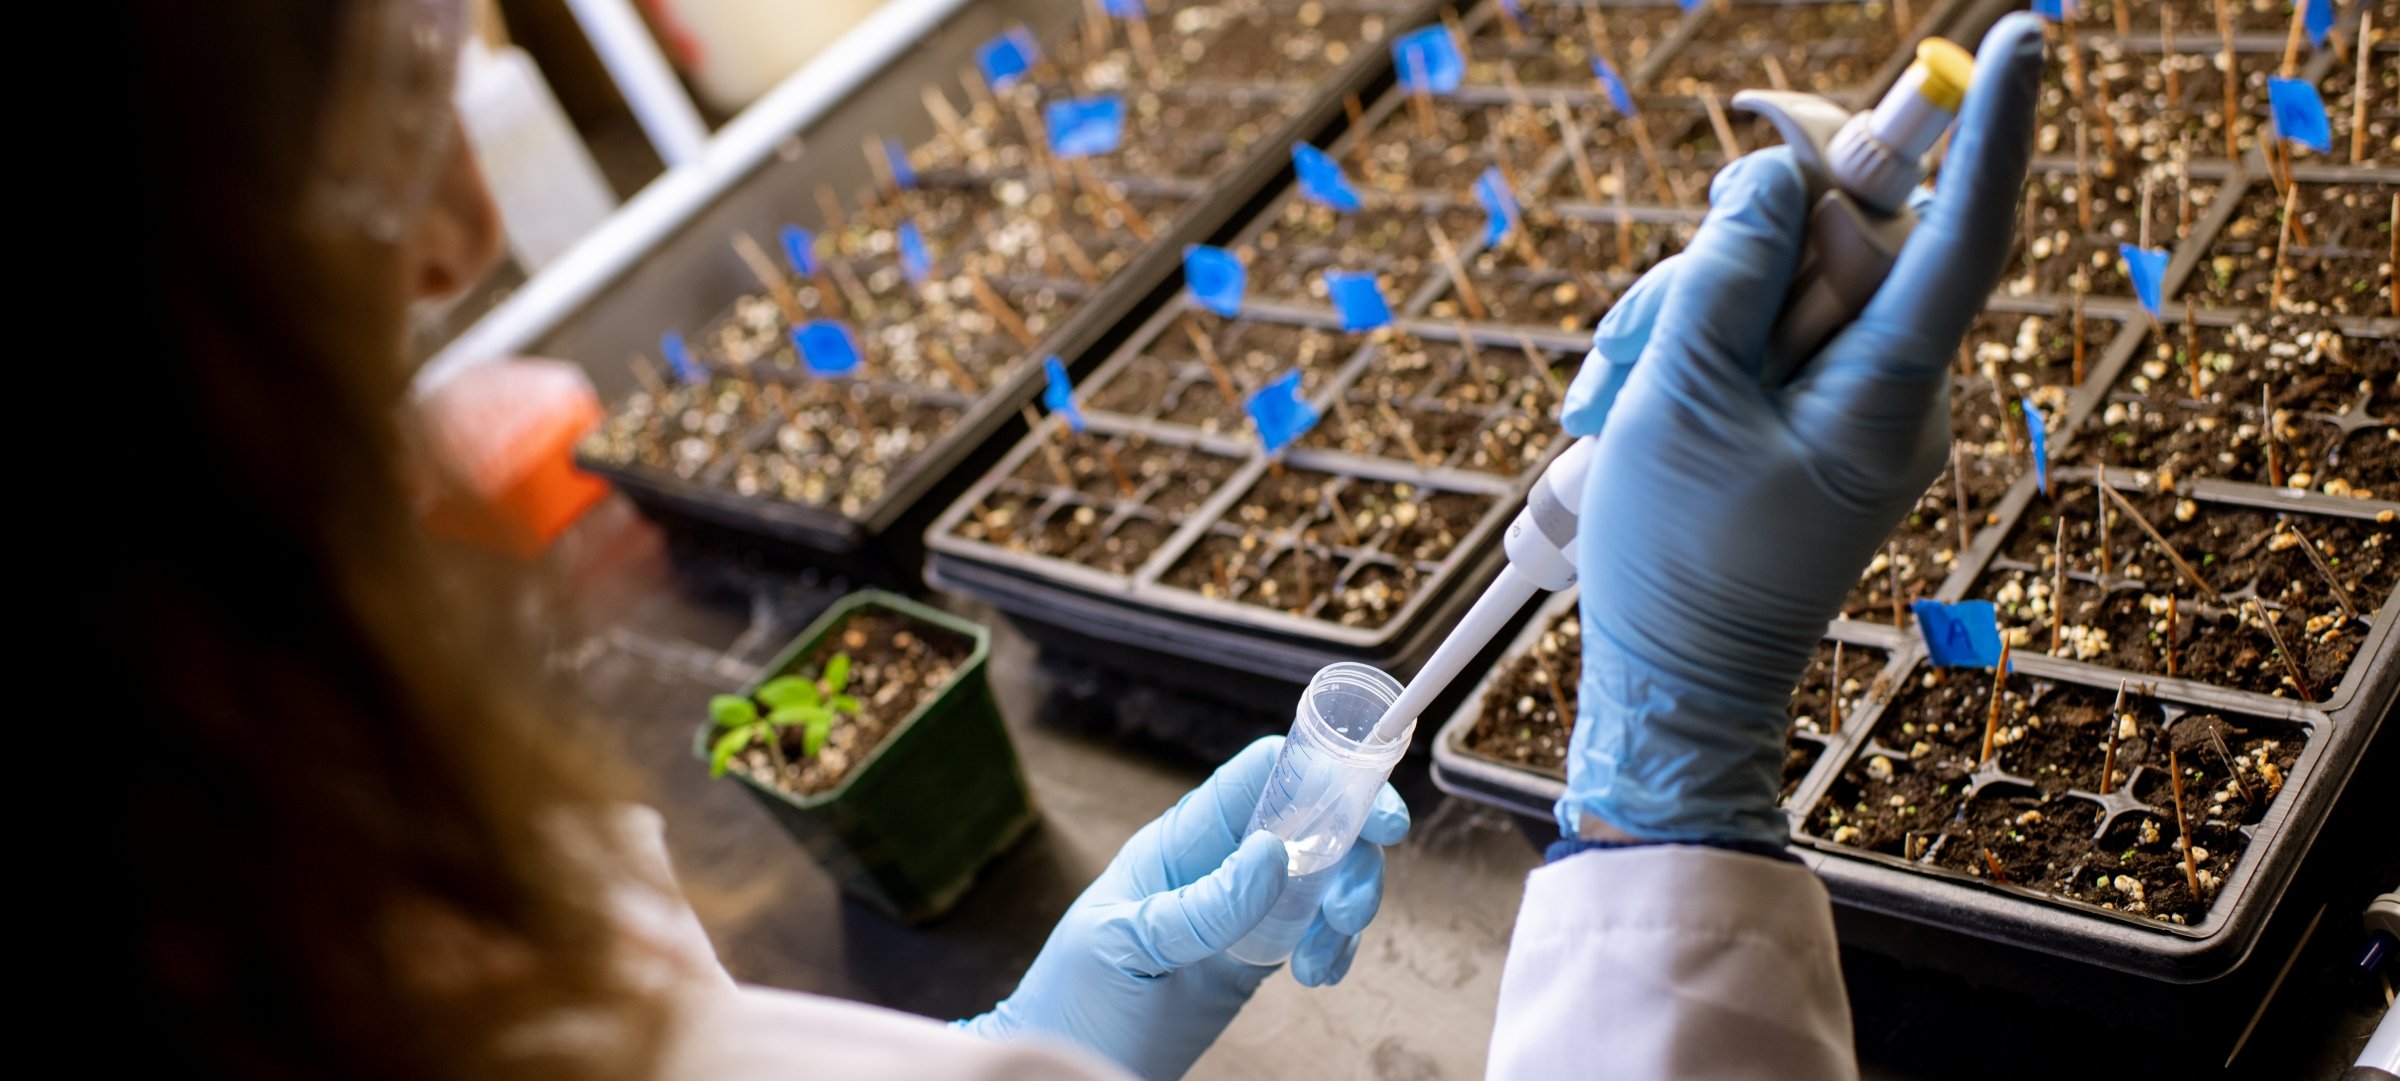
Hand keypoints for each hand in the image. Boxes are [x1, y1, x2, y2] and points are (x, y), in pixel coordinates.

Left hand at [958, 736, 1409, 1080]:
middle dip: (1354, 854)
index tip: (1374, 810)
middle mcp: (1222, 860)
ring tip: (1323, 960)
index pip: (1264, 774)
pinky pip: (1318, 929)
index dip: (1325, 773)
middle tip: (1352, 909)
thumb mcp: (1130, 945)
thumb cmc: (1077, 998)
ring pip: (1327, 876)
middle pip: (1314, 822)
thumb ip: (1202, 904)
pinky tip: (1320, 976)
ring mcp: (1245, 905)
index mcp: (1184, 838)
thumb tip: (1273, 852)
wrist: (1074, 1067)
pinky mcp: (1259, 951)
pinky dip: (1335, 946)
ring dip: (1347, 907)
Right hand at [1554, 17, 2043, 845]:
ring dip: (1689, 312)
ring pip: (1786, 289)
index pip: (1963, 234)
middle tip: (1642, 326)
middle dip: (1731, 253)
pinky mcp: (1814, 425)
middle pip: (1838, 246)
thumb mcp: (1679, 395)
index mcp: (1888, 389)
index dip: (1994, 132)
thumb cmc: (1679, 556)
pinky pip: (1766, 342)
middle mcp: (1895, 389)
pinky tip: (1633, 403)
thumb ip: (1727, 269)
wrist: (1676, 684)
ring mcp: (1855, 409)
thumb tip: (1778, 175)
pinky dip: (1695, 352)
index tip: (2023, 39)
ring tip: (1615, 395)